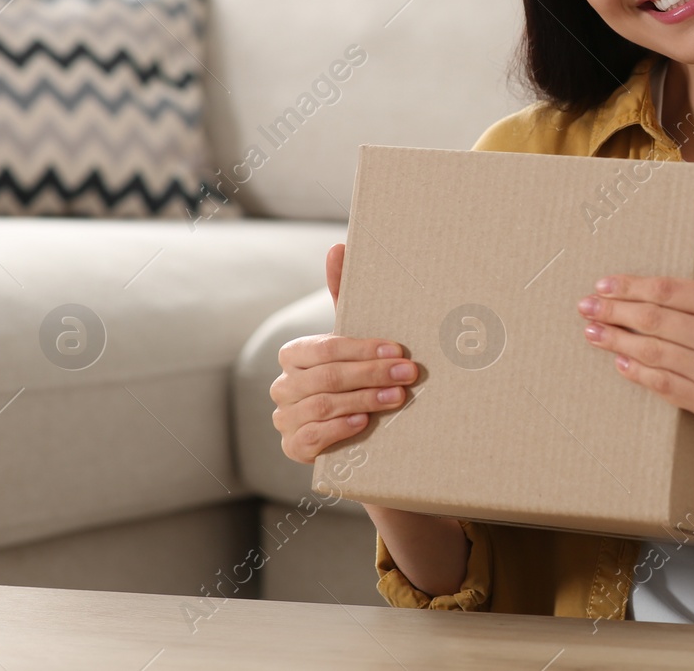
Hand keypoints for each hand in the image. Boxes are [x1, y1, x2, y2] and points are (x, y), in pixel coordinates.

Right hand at [270, 242, 420, 464]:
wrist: (356, 427)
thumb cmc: (353, 372)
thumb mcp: (352, 338)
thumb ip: (344, 295)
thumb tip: (339, 246)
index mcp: (295, 354)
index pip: (324, 348)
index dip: (362, 350)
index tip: (399, 351)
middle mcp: (284, 386)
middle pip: (325, 377)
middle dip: (370, 374)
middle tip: (409, 374)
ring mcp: (285, 419)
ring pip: (320, 407)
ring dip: (363, 400)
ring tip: (397, 397)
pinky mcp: (293, 448)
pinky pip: (310, 439)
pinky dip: (338, 429)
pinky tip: (364, 421)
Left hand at [577, 206, 693, 434]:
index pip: (670, 291)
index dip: (632, 287)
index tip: (602, 284)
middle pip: (656, 320)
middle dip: (614, 312)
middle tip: (585, 306)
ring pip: (655, 352)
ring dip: (616, 341)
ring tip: (591, 332)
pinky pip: (665, 386)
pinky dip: (639, 373)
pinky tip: (619, 362)